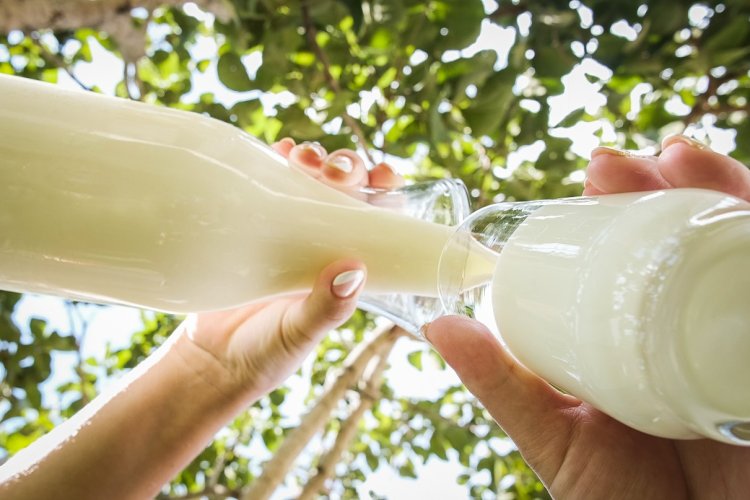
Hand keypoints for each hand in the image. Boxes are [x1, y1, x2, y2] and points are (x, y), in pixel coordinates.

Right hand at [0, 140, 404, 499]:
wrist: (210, 360)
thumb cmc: (266, 354)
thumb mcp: (300, 333)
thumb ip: (326, 309)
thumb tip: (354, 270)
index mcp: (346, 266)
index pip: (378, 221)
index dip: (387, 193)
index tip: (387, 175)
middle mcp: (322, 242)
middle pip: (347, 191)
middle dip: (349, 169)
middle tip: (337, 171)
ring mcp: (287, 230)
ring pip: (310, 180)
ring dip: (316, 159)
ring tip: (303, 157)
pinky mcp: (251, 222)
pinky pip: (267, 183)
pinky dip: (276, 160)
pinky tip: (279, 148)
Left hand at [425, 136, 749, 498]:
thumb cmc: (624, 499)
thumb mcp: (556, 437)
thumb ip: (503, 385)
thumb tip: (440, 325)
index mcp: (639, 338)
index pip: (635, 255)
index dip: (620, 209)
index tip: (592, 176)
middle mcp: (692, 326)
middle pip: (684, 237)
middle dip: (658, 188)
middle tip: (616, 164)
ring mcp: (738, 334)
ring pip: (734, 244)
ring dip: (712, 189)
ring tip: (674, 156)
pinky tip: (735, 203)